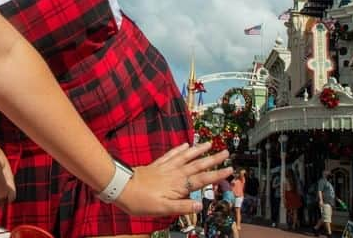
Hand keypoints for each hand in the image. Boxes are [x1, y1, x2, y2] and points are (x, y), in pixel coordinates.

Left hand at [114, 143, 231, 217]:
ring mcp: (166, 167)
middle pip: (197, 165)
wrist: (122, 187)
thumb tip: (201, 204)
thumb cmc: (141, 201)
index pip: (202, 179)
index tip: (230, 169)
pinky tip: (185, 144)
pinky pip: (171, 155)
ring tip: (209, 143)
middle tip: (226, 152)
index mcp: (179, 184)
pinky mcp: (157, 165)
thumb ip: (183, 206)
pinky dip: (179, 149)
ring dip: (198, 150)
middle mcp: (175, 173)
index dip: (217, 175)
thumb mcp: (163, 209)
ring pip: (186, 156)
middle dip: (213, 159)